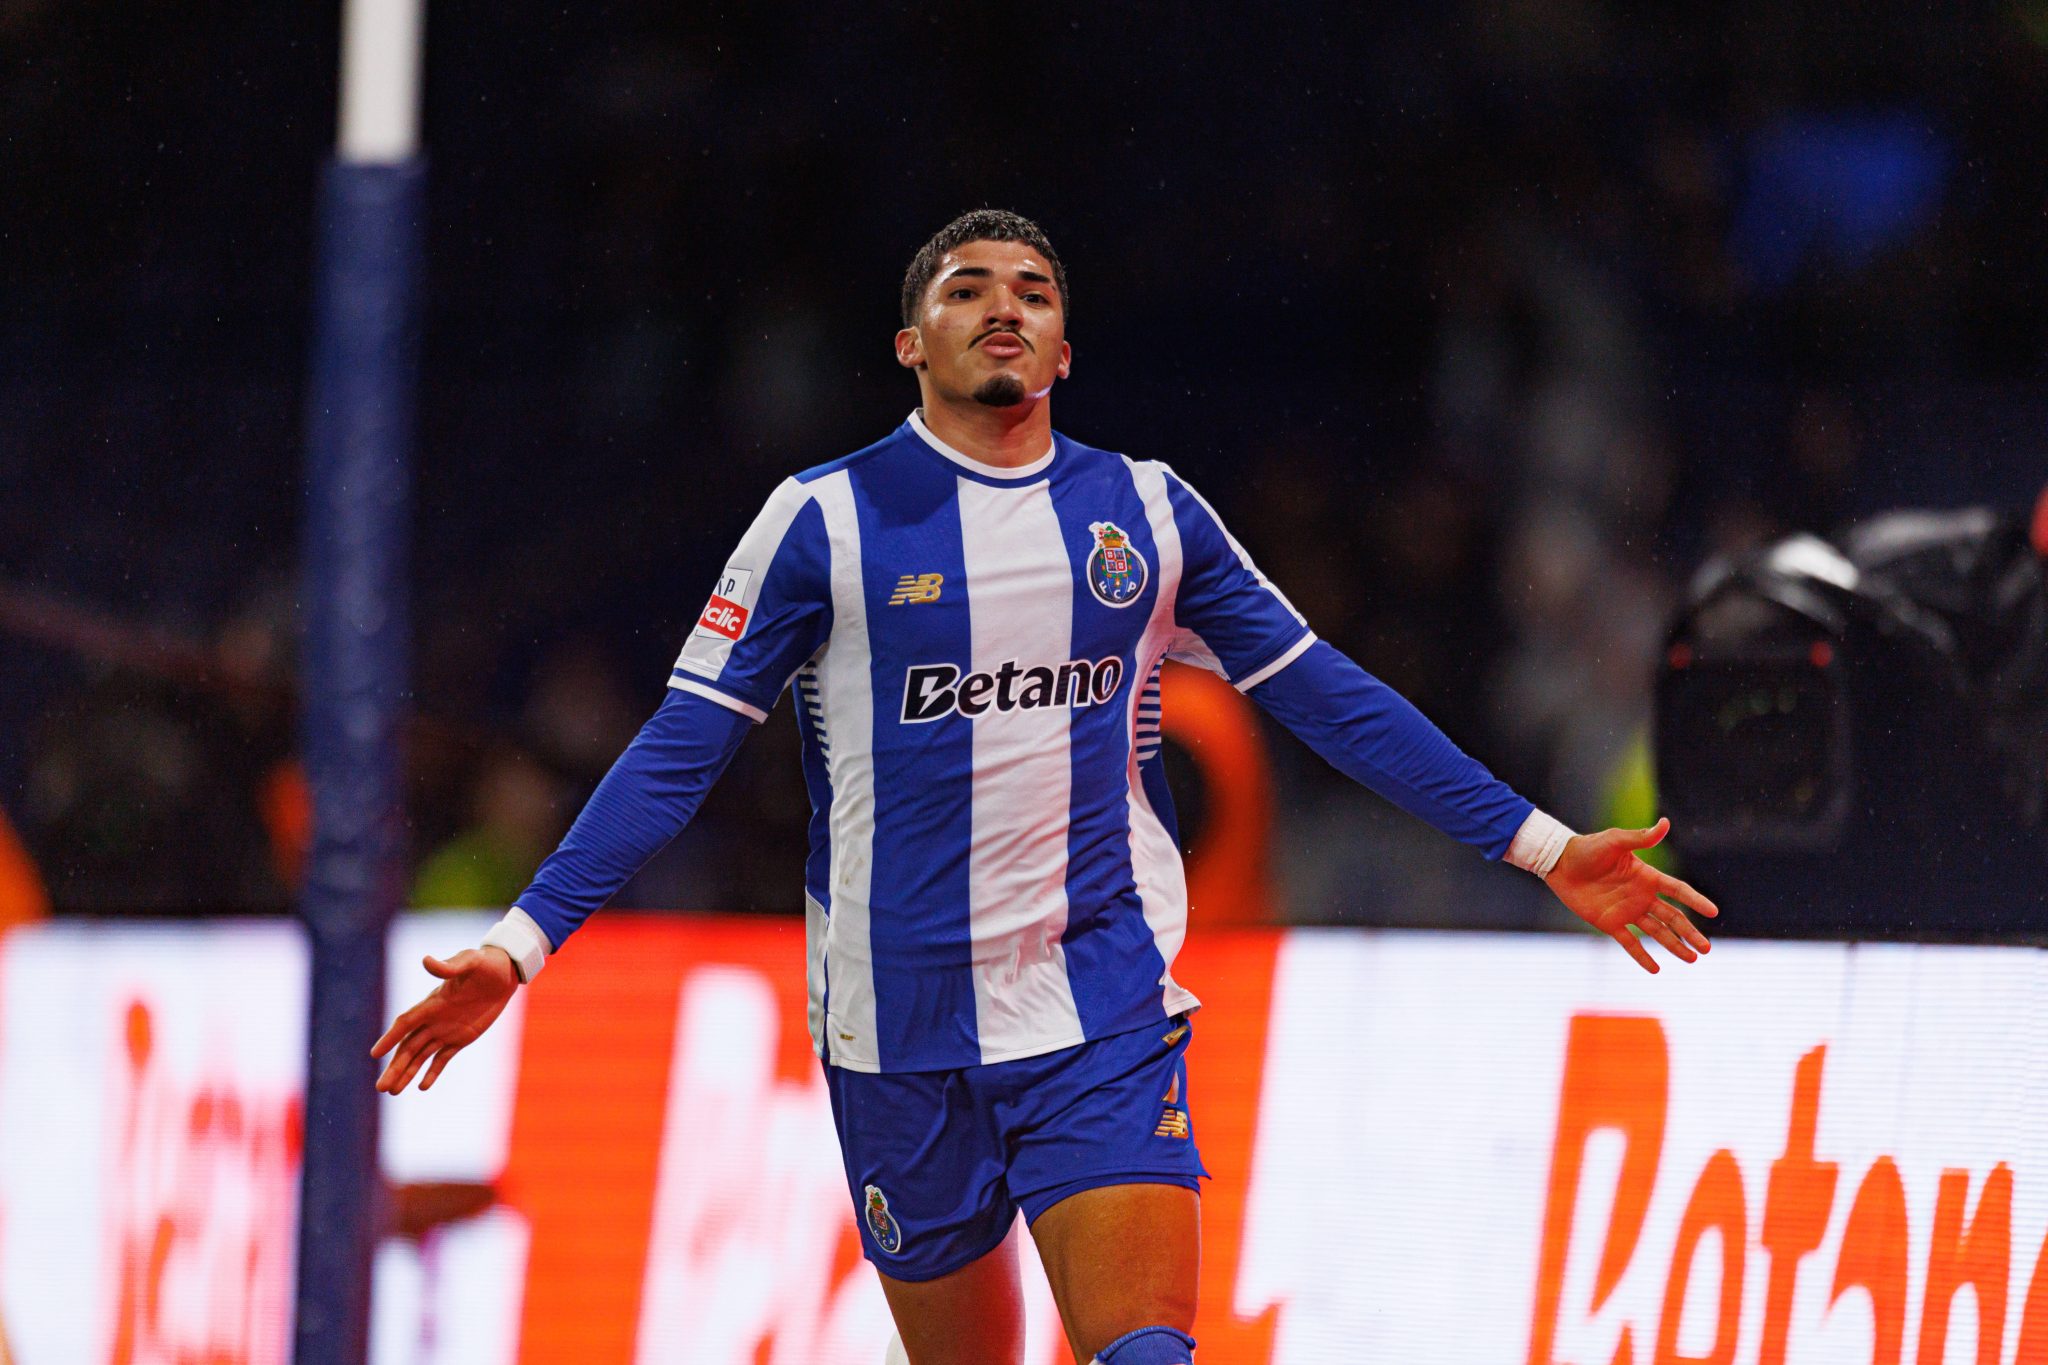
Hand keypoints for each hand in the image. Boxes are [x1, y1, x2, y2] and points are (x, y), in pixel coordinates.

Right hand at [371, 947, 518, 1093]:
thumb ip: (448, 966)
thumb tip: (426, 960)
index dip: (391, 1038)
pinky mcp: (461, 1038)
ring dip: (406, 1073)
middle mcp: (434, 1019)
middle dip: (395, 1067)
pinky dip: (432, 1073)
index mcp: (433, 1003)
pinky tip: (421, 1087)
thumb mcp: (470, 961)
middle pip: (408, 1047)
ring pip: (421, 1056)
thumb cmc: (486, 963)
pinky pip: (442, 1059)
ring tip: (391, 1092)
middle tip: (380, 1088)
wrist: (504, 971)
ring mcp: (446, 1030)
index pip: (406, 1023)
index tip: (375, 1054)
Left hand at [1543, 817, 1717, 973]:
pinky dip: (1642, 956)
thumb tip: (1665, 823)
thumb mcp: (1615, 841)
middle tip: (1707, 949)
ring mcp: (1627, 911)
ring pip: (1657, 932)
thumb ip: (1640, 838)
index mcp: (1647, 877)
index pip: (1678, 890)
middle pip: (1672, 917)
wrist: (1560, 863)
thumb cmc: (1588, 848)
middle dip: (1690, 933)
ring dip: (1674, 946)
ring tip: (1692, 959)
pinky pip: (1629, 943)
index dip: (1695, 900)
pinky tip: (1656, 970)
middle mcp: (1641, 896)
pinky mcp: (1609, 923)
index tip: (1713, 911)